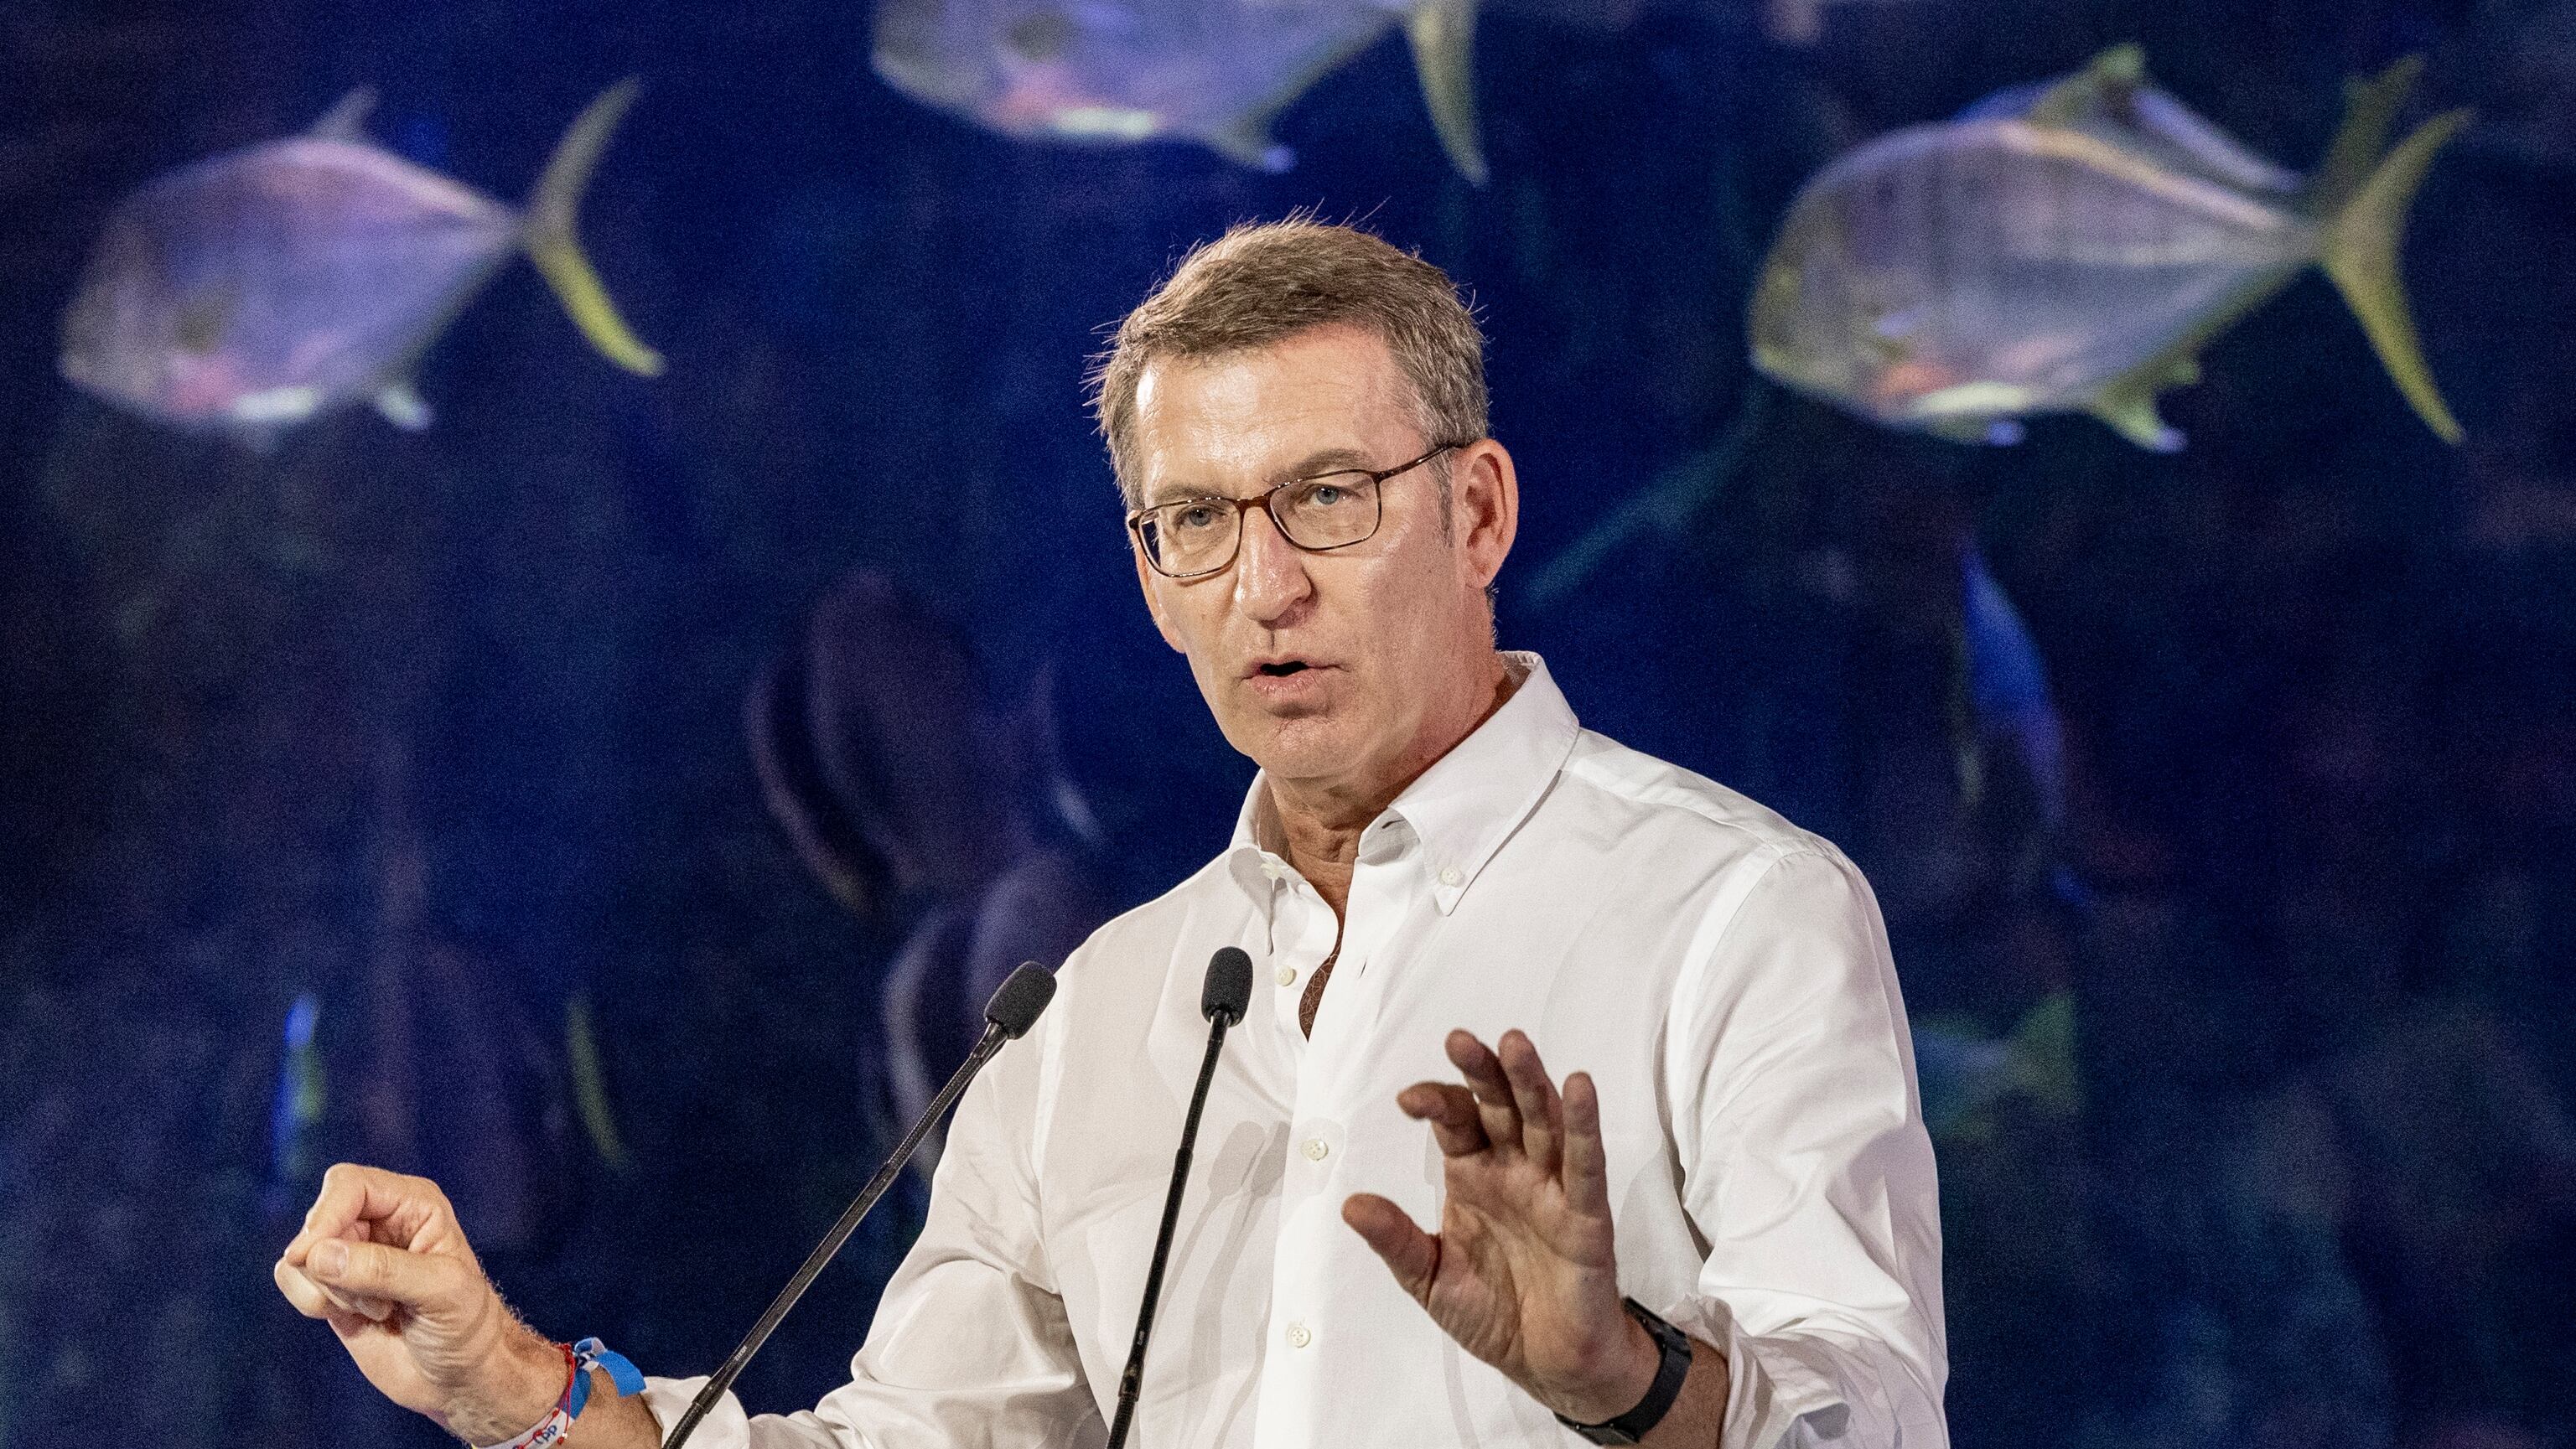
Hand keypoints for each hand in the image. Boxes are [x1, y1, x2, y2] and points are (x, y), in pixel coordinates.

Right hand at [273, 1163, 566, 1443]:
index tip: (311, 1256)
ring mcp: (351, 1253)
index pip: (348, 1184)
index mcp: (412, 1203)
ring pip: (301, 1256)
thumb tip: (317, 1254)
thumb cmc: (466, 1326)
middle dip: (337, 1270)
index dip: (325, 1215)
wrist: (460, 1376)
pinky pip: (292, 1279)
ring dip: (332, 1292)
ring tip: (381, 1309)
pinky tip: (357, 1317)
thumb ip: (382, 1269)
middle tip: (383, 1301)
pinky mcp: (331, 1285)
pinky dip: (313, 1303)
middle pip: (318, 1222)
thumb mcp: (441, 1291)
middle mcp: (378, 1219)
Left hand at [1342, 1029, 1659, 1423]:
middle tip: (1460, 1039)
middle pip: (1500, 1106)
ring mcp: (1552, 1188)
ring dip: (1531, 1082)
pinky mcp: (1586, 1216)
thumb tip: (1349, 1203)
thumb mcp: (1430, 1278)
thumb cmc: (1494, 1313)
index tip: (1409, 1101)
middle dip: (1482, 1071)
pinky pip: (1585, 1165)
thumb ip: (1396, 1240)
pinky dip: (1584, 1126)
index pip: (1456, 1120)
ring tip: (1514, 1043)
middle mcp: (1514, 1170)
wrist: (1547, 1364)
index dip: (1436, 1101)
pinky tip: (1578, 1088)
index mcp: (1474, 1175)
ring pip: (1543, 1121)